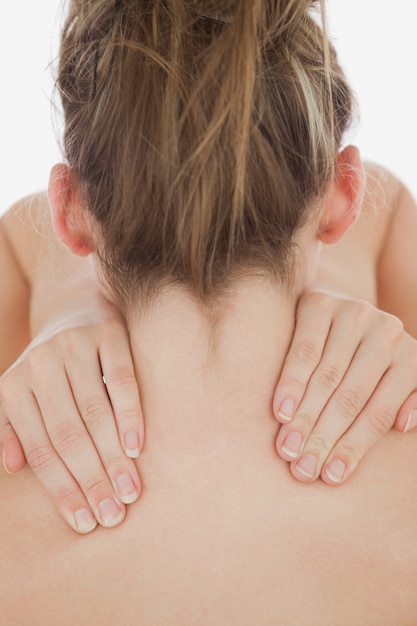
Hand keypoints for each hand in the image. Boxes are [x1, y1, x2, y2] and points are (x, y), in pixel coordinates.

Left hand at [0, 305, 142, 533]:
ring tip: (129, 491)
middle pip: (67, 434)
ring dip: (113, 456)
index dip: (62, 489)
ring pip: (93, 411)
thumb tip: (13, 467)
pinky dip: (129, 414)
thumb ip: (14, 427)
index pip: (40, 449)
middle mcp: (40, 364)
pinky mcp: (107, 333)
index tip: (84, 523)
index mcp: (14, 386)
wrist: (77, 304)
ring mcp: (74, 346)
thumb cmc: (53, 365)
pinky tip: (137, 446)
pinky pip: (120, 379)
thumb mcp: (25, 390)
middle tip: (112, 515)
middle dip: (90, 480)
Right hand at [273, 291, 416, 484]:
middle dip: (325, 437)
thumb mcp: (394, 379)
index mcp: (411, 357)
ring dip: (304, 417)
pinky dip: (290, 383)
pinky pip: (303, 350)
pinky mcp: (321, 304)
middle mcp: (388, 332)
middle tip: (303, 470)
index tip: (331, 476)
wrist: (338, 308)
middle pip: (351, 396)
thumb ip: (406, 401)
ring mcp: (354, 314)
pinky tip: (280, 411)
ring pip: (326, 376)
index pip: (379, 412)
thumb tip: (404, 426)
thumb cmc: (365, 359)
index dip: (354, 447)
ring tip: (287, 449)